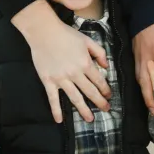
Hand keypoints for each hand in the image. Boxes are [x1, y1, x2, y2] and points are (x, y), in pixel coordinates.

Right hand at [14, 0, 110, 124]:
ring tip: (90, 119)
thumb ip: (99, 52)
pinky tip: (59, 120)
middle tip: (106, 109)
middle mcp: (75, 74)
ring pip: (75, 98)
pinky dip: (56, 110)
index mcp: (85, 63)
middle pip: (90, 92)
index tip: (109, 96)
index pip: (99, 80)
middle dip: (99, 102)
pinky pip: (53, 99)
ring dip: (83, 110)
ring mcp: (61, 79)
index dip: (105, 89)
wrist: (44, 32)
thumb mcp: (87, 40)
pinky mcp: (48, 81)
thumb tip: (107, 65)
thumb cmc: (66, 34)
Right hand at [133, 16, 153, 111]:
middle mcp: (146, 57)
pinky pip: (136, 72)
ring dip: (145, 94)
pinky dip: (140, 84)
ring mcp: (139, 55)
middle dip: (152, 99)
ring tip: (150, 107)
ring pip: (140, 79)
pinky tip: (145, 89)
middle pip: (147, 83)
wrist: (146, 4)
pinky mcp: (135, 53)